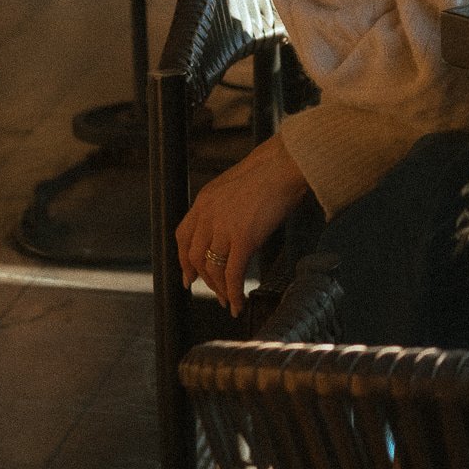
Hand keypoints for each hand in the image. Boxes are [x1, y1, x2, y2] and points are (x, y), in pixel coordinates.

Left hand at [176, 133, 309, 318]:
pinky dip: (233, 292)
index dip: (184, 261)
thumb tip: (233, 227)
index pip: (183, 236)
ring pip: (213, 269)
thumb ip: (227, 207)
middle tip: (214, 293)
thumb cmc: (270, 172)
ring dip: (220, 290)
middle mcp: (208, 215)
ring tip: (229, 301)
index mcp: (204, 201)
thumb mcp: (236, 186)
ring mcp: (224, 228)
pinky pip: (232, 273)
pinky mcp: (244, 239)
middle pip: (195, 257)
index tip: (188, 276)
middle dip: (204, 280)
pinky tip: (238, 302)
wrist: (285, 166)